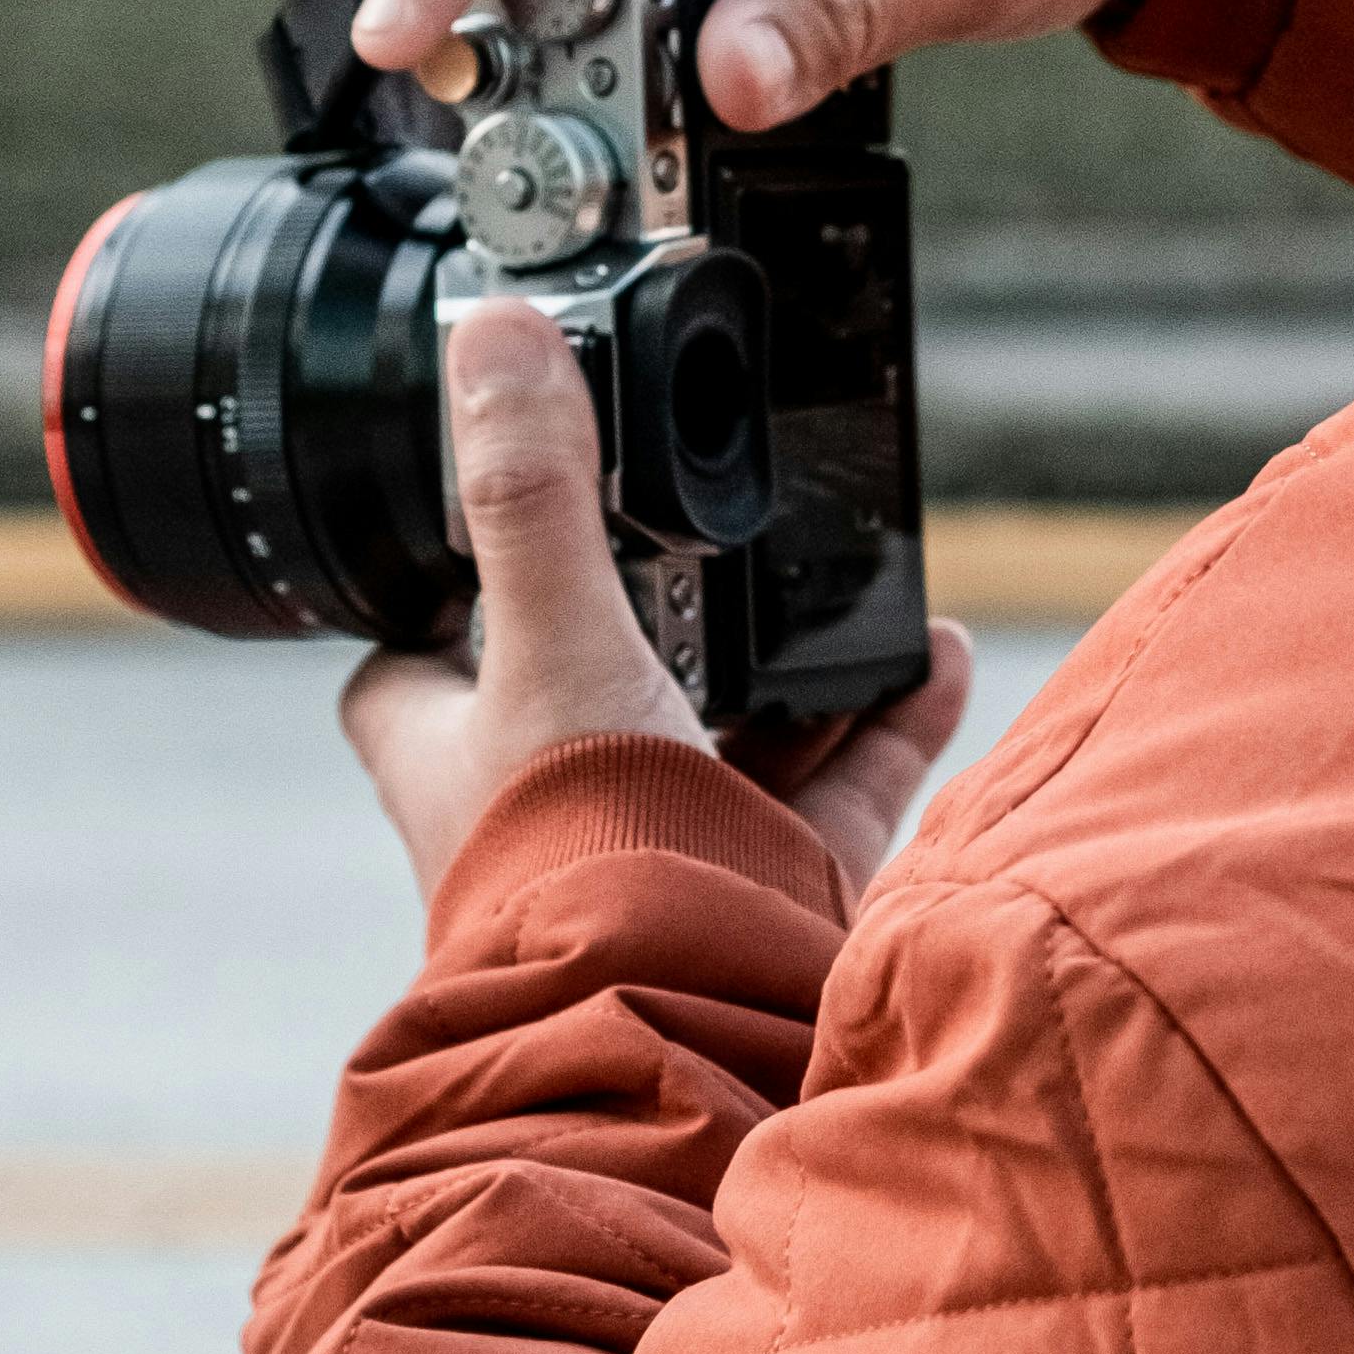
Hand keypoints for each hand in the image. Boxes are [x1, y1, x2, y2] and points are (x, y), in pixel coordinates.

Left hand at [340, 295, 976, 917]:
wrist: (677, 1015)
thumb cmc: (571, 856)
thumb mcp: (553, 641)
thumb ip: (535, 495)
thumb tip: (495, 338)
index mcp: (457, 750)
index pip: (419, 654)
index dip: (452, 584)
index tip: (509, 505)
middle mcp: (553, 802)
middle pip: (597, 677)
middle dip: (665, 611)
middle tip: (721, 524)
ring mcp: (667, 841)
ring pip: (726, 729)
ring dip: (783, 661)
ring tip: (838, 577)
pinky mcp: (771, 881)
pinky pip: (841, 780)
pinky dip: (889, 714)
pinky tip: (934, 650)